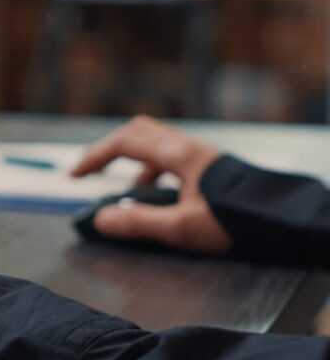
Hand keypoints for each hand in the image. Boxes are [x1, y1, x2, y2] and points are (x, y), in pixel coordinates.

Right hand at [71, 116, 231, 253]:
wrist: (284, 220)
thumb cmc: (235, 221)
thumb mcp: (182, 229)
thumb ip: (137, 223)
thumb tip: (100, 219)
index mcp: (178, 155)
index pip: (123, 143)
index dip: (94, 156)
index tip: (75, 176)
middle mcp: (188, 148)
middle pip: (139, 131)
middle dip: (110, 149)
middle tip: (93, 170)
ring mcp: (202, 155)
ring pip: (157, 143)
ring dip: (133, 160)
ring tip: (129, 191)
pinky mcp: (212, 167)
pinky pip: (173, 157)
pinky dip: (154, 169)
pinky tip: (161, 196)